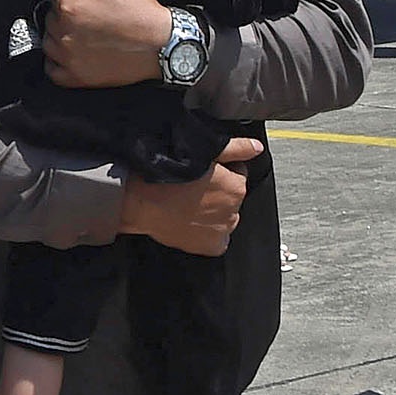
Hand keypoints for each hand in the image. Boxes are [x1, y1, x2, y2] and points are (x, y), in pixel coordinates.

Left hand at [41, 0, 171, 87]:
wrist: (163, 45)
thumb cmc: (141, 12)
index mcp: (70, 9)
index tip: (91, 4)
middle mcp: (64, 35)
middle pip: (51, 21)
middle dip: (67, 18)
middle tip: (91, 20)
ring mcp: (69, 59)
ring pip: (49, 45)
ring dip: (61, 39)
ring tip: (85, 36)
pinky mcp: (76, 79)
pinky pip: (53, 72)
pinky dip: (59, 65)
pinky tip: (75, 57)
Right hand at [117, 145, 255, 255]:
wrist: (140, 200)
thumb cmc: (165, 176)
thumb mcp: (203, 152)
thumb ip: (234, 149)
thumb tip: (255, 148)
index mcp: (235, 187)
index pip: (236, 176)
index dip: (219, 173)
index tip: (203, 174)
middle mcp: (233, 211)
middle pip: (229, 198)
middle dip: (216, 194)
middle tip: (192, 189)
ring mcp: (221, 231)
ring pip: (222, 218)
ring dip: (211, 212)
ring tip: (187, 204)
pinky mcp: (210, 246)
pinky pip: (216, 240)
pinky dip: (206, 233)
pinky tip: (190, 221)